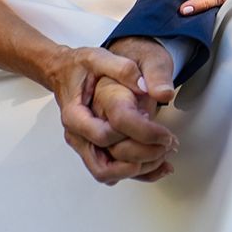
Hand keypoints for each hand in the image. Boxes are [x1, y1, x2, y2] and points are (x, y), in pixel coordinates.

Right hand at [46, 43, 170, 183]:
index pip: (104, 135)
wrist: (63, 72)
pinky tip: (157, 165)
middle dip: (141, 157)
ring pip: (108, 173)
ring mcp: (84, 145)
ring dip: (138, 171)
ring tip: (165, 159)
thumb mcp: (99, 58)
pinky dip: (134, 173)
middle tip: (168, 145)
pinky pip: (111, 171)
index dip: (136, 134)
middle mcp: (77, 135)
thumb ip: (123, 69)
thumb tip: (145, 86)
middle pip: (105, 163)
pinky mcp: (93, 150)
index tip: (162, 130)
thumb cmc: (79, 66)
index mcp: (75, 114)